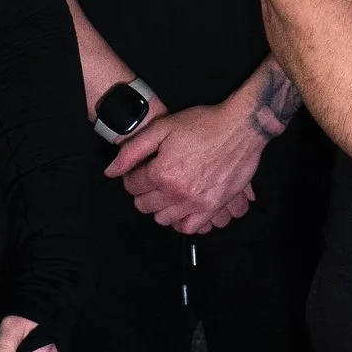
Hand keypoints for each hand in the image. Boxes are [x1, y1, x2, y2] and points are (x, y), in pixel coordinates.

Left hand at [105, 73, 278, 233]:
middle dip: (143, 192)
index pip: (132, 185)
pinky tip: (182, 207)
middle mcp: (176, 192)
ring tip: (168, 192)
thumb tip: (110, 172)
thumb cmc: (202, 124)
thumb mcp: (162, 128)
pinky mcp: (213, 207)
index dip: (132, 176)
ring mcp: (195, 203)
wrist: (241, 128)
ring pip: (163, 219)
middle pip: (144, 205)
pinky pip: (189, 227)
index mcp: (161, 172)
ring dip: (160, 207)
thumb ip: (132, 150)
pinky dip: (182, 221)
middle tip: (153, 179)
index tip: (140, 170)